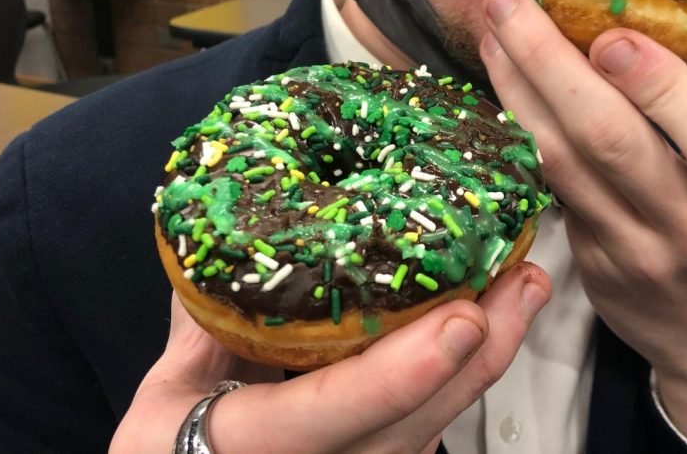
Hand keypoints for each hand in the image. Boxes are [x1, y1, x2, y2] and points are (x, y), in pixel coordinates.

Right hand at [111, 262, 549, 453]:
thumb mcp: (163, 398)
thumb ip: (199, 329)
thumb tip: (236, 252)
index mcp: (251, 449)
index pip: (330, 414)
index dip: (400, 373)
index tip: (463, 319)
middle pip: (414, 426)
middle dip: (479, 353)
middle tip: (522, 277)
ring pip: (435, 427)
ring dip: (488, 359)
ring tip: (523, 287)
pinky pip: (430, 425)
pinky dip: (466, 374)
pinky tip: (493, 323)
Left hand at [479, 0, 686, 448]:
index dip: (661, 88)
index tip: (609, 33)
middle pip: (612, 142)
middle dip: (550, 64)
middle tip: (509, 2)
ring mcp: (632, 250)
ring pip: (562, 161)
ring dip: (518, 89)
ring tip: (492, 32)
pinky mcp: (584, 257)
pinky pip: (545, 184)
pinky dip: (519, 128)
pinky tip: (501, 83)